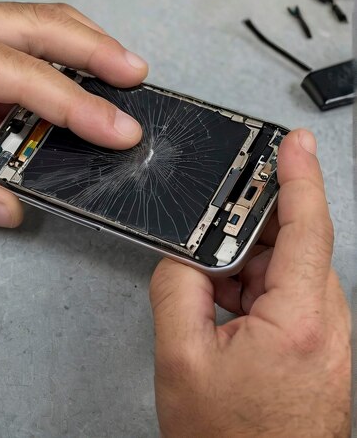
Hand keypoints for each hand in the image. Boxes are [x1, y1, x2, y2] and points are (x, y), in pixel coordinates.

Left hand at [0, 0, 146, 224]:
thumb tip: (6, 206)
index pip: (17, 71)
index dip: (74, 103)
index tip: (115, 126)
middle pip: (34, 24)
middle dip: (92, 47)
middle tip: (135, 73)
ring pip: (26, 34)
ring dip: (72, 60)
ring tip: (112, 88)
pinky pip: (4, 65)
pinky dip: (37, 86)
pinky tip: (57, 109)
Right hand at [149, 130, 350, 436]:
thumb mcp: (182, 358)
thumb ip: (176, 288)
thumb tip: (183, 253)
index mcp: (299, 320)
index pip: (306, 228)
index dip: (300, 177)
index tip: (294, 142)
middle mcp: (324, 323)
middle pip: (286, 246)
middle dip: (244, 230)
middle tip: (208, 224)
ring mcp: (322, 335)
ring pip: (280, 271)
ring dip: (241, 266)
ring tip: (207, 287)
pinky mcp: (314, 344)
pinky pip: (280, 295)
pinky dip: (248, 288)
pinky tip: (219, 304)